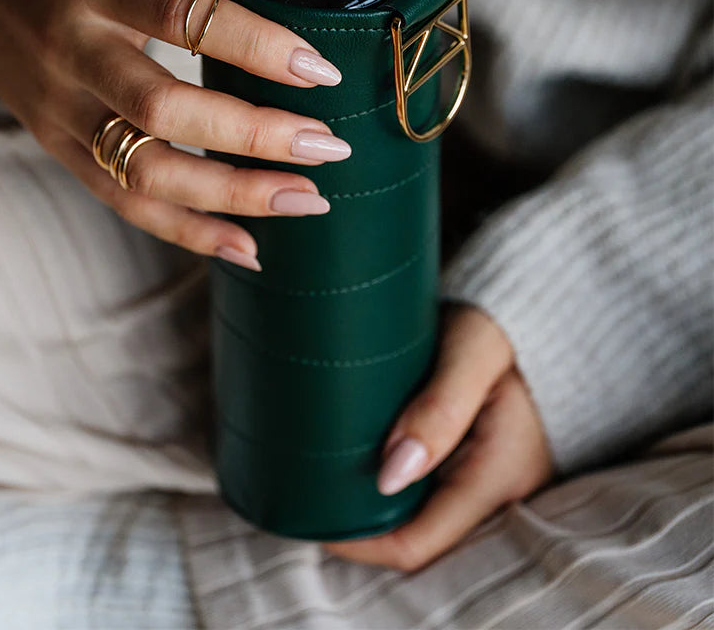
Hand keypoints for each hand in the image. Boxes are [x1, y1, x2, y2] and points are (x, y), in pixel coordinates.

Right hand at [0, 0, 348, 265]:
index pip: (185, 18)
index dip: (259, 47)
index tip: (322, 71)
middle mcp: (73, 46)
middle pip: (165, 109)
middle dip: (255, 135)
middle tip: (326, 146)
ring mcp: (61, 105)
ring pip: (147, 170)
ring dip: (233, 195)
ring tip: (306, 199)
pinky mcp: (59, 143)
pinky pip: (124, 201)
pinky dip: (188, 231)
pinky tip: (247, 247)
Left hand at [323, 305, 552, 571]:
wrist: (542, 304)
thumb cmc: (503, 319)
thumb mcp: (472, 349)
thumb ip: (438, 408)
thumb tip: (389, 477)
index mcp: (500, 476)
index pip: (417, 545)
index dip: (357, 541)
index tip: (310, 514)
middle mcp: (501, 495)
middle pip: (416, 539)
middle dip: (360, 526)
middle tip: (309, 493)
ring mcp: (491, 483)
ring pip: (420, 520)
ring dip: (374, 506)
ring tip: (325, 478)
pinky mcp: (480, 467)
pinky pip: (429, 496)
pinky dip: (390, 485)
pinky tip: (358, 464)